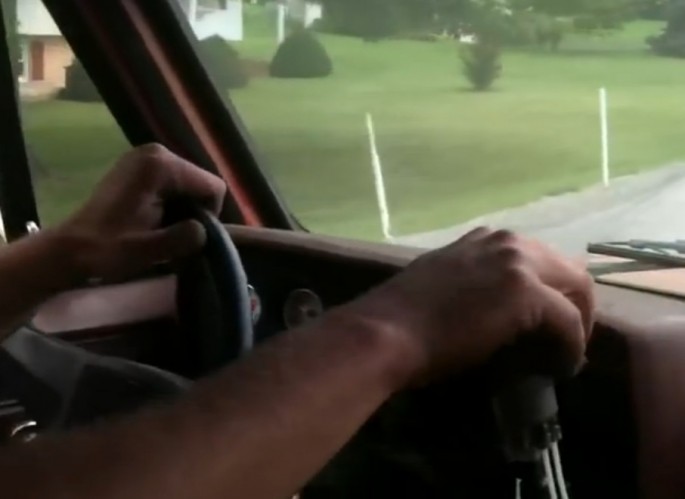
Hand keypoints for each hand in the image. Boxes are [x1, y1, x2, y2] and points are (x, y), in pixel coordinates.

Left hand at [59, 143, 226, 280]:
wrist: (70, 248)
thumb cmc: (108, 249)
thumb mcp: (152, 250)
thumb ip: (186, 238)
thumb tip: (205, 232)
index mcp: (161, 165)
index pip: (213, 187)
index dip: (210, 216)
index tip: (187, 236)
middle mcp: (156, 151)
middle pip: (200, 183)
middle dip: (194, 211)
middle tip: (172, 235)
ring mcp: (145, 155)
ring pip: (188, 185)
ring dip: (182, 209)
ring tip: (160, 229)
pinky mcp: (138, 165)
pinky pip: (172, 184)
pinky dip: (170, 203)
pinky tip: (152, 220)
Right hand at [345, 228, 593, 384]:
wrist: (386, 332)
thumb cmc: (402, 317)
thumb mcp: (440, 282)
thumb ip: (471, 281)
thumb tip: (493, 309)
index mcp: (483, 239)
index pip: (537, 258)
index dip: (549, 292)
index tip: (544, 324)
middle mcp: (504, 241)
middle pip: (567, 268)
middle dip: (574, 304)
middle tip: (564, 341)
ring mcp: (516, 263)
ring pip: (577, 288)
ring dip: (577, 323)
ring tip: (565, 354)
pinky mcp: (526, 293)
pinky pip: (569, 323)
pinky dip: (571, 348)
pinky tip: (561, 368)